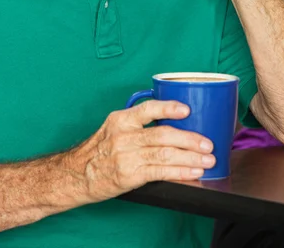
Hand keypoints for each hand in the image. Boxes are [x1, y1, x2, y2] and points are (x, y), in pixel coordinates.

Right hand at [65, 100, 214, 203]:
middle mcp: (124, 135)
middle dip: (189, 139)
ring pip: (165, 154)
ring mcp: (126, 156)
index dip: (169, 108)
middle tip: (207, 143)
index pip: (148, 109)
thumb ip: (137, 125)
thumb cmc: (98, 151)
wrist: (76, 174)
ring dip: (190, 157)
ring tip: (207, 159)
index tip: (187, 110)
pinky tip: (192, 171)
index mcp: (120, 119)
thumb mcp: (112, 129)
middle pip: (162, 134)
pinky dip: (180, 172)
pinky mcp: (130, 175)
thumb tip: (171, 124)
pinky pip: (160, 172)